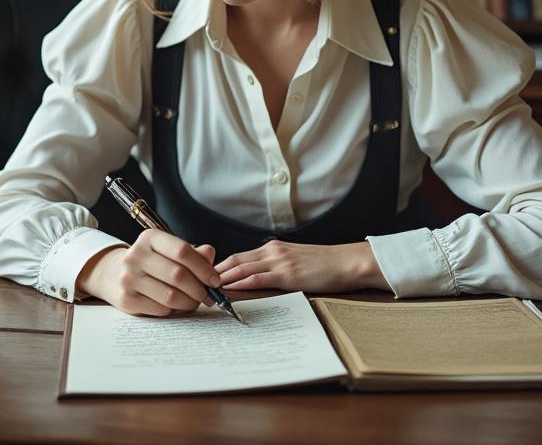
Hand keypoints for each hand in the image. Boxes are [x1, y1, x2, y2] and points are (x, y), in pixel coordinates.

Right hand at [75, 229, 219, 316]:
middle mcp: (136, 255)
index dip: (204, 268)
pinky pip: (160, 309)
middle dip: (199, 289)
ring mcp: (128, 278)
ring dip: (189, 302)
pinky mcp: (126, 299)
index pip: (182, 251)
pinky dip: (174, 310)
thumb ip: (193, 252)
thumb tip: (210, 255)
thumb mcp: (169, 250)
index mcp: (150, 238)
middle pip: (178, 275)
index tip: (215, 280)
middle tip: (208, 296)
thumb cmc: (150, 262)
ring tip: (194, 301)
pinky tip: (176, 305)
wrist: (113, 273)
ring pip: (170, 296)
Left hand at [215, 240, 389, 293]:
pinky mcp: (286, 274)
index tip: (202, 277)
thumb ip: (276, 266)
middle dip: (211, 273)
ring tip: (203, 291)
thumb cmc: (326, 265)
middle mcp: (271, 251)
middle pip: (232, 261)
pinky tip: (227, 293)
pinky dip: (238, 285)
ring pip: (240, 268)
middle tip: (193, 285)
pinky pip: (256, 279)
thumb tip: (259, 278)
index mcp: (272, 248)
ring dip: (220, 280)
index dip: (217, 267)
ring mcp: (278, 261)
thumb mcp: (296, 260)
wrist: (348, 262)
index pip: (237, 256)